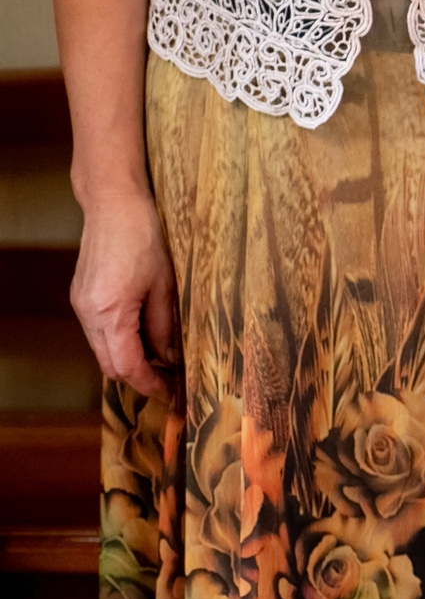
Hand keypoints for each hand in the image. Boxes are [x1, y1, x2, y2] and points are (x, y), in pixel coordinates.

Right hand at [70, 186, 176, 401]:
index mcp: (109, 312)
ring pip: (102, 350)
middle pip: (108, 364)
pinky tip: (143, 337)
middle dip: (138, 377)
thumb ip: (164, 326)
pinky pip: (98, 332)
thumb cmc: (144, 238)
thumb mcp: (165, 286)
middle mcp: (88, 313)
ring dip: (128, 359)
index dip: (148, 384)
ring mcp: (81, 305)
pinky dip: (119, 341)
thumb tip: (169, 357)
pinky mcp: (82, 296)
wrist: (114, 206)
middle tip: (168, 382)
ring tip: (161, 360)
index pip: (126, 366)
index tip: (169, 393)